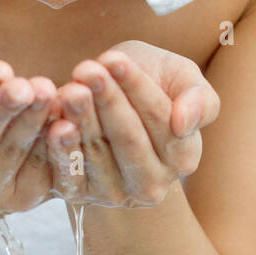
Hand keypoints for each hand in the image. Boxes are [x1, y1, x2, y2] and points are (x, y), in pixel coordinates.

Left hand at [46, 40, 219, 207]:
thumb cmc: (152, 81)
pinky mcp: (82, 195)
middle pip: (130, 139)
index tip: (115, 59)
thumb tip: (184, 123)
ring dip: (82, 119)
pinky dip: (62, 148)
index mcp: (184, 156)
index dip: (137, 88)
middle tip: (87, 69)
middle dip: (107, 101)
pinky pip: (71, 174)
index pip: (160, 120)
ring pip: (98, 153)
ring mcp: (117, 193)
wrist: (109, 97)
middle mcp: (154, 184)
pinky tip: (56, 124)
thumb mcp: (181, 77)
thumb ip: (199, 99)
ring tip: (70, 88)